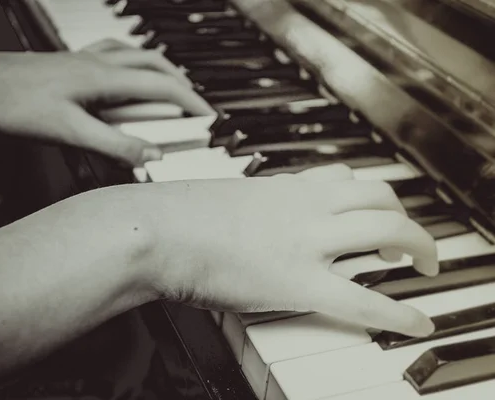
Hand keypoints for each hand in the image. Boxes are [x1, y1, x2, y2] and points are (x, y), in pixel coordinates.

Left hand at [0, 50, 212, 165]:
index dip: (190, 101)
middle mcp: (95, 63)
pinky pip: (109, 55)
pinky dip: (127, 62)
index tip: (209, 116)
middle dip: (179, 82)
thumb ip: (114, 144)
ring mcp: (80, 60)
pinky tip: (119, 74)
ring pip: (131, 54)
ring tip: (167, 84)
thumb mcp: (68, 132)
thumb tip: (153, 154)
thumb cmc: (12, 105)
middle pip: (152, 63)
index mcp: (102, 78)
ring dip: (156, 68)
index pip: (160, 86)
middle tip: (194, 102)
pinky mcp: (66, 64)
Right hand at [136, 165, 437, 336]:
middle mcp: (304, 207)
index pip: (345, 178)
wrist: (155, 230)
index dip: (370, 196)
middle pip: (380, 196)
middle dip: (407, 216)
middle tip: (410, 240)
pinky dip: (399, 311)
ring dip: (419, 244)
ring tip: (423, 264)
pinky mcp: (299, 283)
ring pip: (388, 229)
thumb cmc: (177, 215)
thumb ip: (250, 203)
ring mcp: (307, 242)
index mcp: (284, 188)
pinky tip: (415, 319)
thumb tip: (249, 214)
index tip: (377, 210)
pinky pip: (365, 299)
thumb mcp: (223, 197)